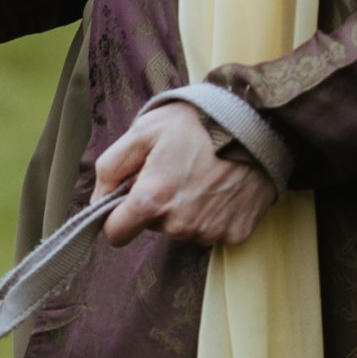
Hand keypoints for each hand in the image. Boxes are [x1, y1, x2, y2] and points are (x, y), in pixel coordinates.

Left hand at [94, 105, 278, 247]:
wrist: (258, 122)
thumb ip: (110, 168)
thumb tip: (97, 200)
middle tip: (176, 170)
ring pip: (183, 229)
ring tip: (202, 174)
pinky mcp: (236, 234)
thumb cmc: (198, 122)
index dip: (117, 216)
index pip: (116, 235)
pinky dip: (214, 213)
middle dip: (158, 204)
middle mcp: (180, 224)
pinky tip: (222, 186)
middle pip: (153, 228)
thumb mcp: (143, 131)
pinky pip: (212, 231)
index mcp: (152, 200)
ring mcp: (210, 232)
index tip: (128, 199)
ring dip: (186, 209)